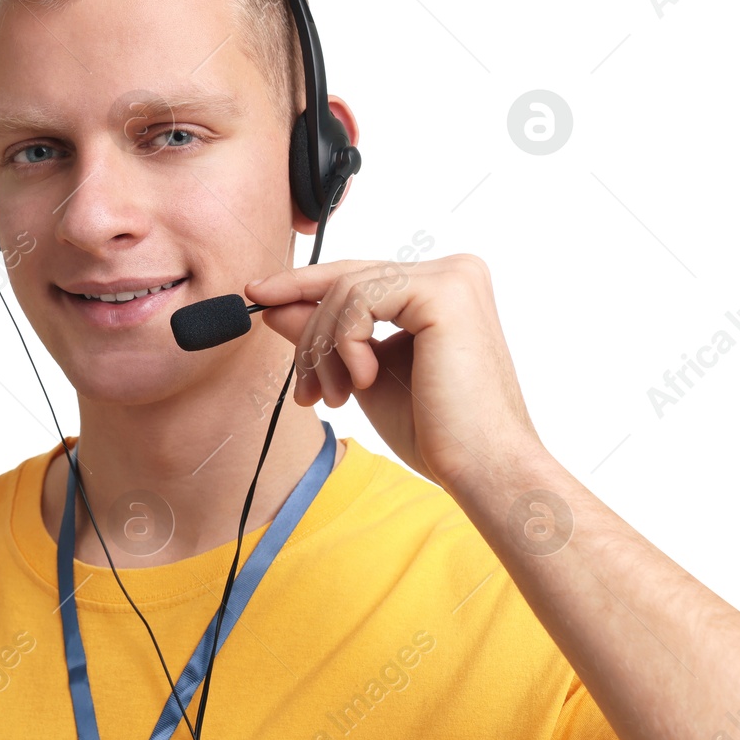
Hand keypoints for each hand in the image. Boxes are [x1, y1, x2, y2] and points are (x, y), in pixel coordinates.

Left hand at [245, 254, 545, 496]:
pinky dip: (345, 344)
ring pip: (346, 290)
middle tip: (304, 391)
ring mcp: (453, 277)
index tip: (257, 297)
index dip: (302, 285)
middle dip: (311, 337)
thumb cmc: (434, 431)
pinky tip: (363, 381)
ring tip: (334, 396)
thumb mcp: (361, 373)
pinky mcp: (445, 291)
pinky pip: (360, 299)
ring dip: (324, 350)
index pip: (356, 276)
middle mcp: (453, 271)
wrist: (481, 467)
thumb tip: (274, 306)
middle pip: (346, 280)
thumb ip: (323, 334)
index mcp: (441, 288)